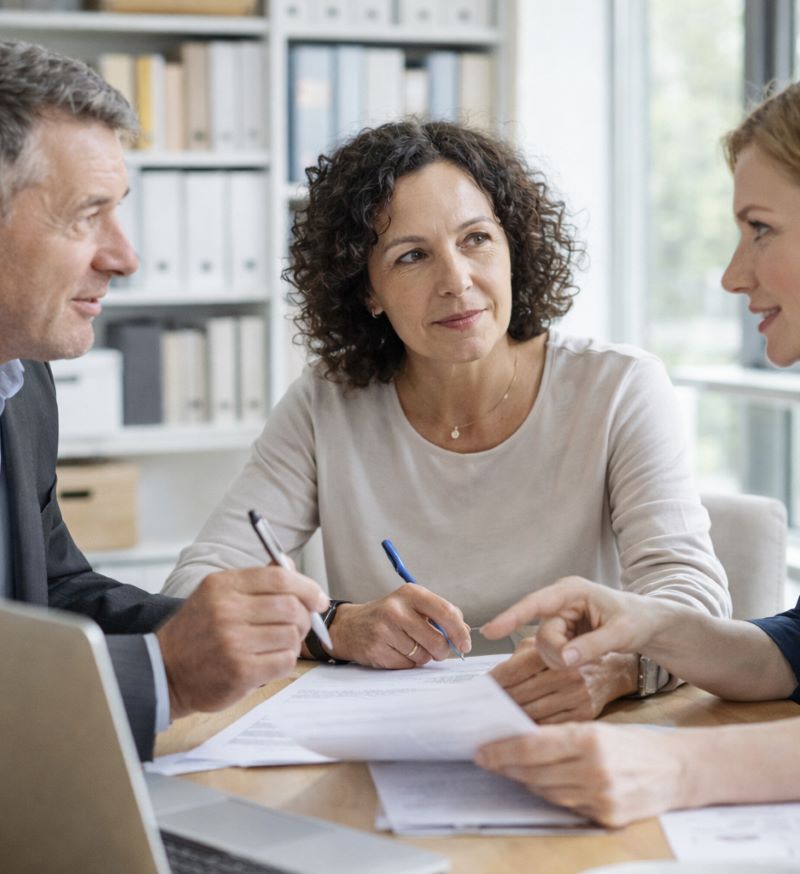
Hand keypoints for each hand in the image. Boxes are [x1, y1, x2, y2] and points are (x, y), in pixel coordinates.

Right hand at [156, 566, 328, 719]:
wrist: (165, 670)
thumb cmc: (198, 630)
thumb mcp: (217, 594)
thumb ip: (256, 580)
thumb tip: (292, 567)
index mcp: (223, 585)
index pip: (279, 577)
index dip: (307, 587)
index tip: (318, 598)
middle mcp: (226, 610)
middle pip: (291, 607)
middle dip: (304, 617)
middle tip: (300, 624)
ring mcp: (233, 642)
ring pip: (291, 635)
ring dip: (292, 641)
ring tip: (276, 644)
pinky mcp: (240, 671)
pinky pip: (285, 660)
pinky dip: (284, 660)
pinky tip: (268, 660)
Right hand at [327, 583, 471, 667]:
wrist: (349, 626)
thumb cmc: (388, 616)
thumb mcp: (412, 604)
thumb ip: (439, 614)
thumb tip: (464, 633)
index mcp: (411, 593)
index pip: (446, 612)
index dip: (460, 632)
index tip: (465, 644)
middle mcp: (397, 609)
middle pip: (437, 640)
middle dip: (442, 651)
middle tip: (436, 650)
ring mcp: (385, 629)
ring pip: (423, 656)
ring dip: (422, 657)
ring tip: (409, 646)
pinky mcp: (377, 649)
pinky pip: (406, 665)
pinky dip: (407, 663)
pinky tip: (396, 652)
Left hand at [475, 722, 686, 826]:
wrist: (679, 769)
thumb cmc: (634, 743)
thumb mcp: (597, 727)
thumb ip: (560, 735)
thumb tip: (518, 740)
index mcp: (589, 739)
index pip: (532, 747)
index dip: (502, 751)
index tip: (481, 750)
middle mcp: (594, 770)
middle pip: (535, 773)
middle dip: (506, 767)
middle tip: (485, 759)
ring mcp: (600, 797)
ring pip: (547, 792)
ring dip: (524, 782)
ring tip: (507, 770)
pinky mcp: (606, 817)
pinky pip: (566, 805)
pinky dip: (550, 794)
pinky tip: (538, 785)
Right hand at [481, 577, 662, 669]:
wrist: (649, 624)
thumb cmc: (638, 620)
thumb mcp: (621, 633)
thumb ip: (592, 646)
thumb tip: (565, 659)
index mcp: (571, 591)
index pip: (534, 604)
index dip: (511, 617)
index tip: (489, 631)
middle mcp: (560, 602)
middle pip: (542, 634)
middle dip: (559, 653)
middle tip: (585, 660)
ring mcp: (559, 617)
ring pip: (545, 647)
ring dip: (563, 659)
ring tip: (591, 655)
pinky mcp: (561, 632)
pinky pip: (552, 652)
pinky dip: (566, 660)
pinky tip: (584, 655)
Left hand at [491, 638, 637, 721]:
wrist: (612, 669)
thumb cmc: (570, 653)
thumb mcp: (544, 644)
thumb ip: (518, 657)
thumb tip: (490, 680)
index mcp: (554, 652)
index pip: (513, 671)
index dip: (493, 682)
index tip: (478, 690)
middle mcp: (568, 673)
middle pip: (520, 694)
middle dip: (498, 703)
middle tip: (480, 710)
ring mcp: (578, 696)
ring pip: (532, 713)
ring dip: (511, 718)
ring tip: (494, 721)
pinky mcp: (585, 715)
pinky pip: (549, 727)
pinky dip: (531, 730)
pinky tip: (519, 730)